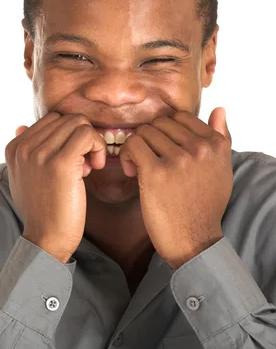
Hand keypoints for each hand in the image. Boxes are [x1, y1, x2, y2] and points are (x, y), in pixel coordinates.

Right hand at [5, 112, 106, 262]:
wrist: (46, 237)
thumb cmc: (41, 210)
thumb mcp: (23, 177)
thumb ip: (23, 152)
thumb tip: (21, 126)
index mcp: (14, 147)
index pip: (51, 119)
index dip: (67, 136)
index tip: (71, 160)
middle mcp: (24, 147)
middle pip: (67, 119)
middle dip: (81, 138)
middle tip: (83, 164)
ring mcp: (40, 154)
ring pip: (79, 124)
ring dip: (91, 143)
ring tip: (88, 168)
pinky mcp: (61, 163)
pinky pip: (87, 135)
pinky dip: (98, 148)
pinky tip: (94, 168)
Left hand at [119, 108, 232, 268]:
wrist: (193, 239)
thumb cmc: (204, 205)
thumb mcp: (222, 169)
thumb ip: (221, 138)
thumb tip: (219, 109)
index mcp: (215, 144)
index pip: (180, 116)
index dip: (164, 130)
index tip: (161, 149)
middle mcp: (199, 148)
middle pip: (159, 123)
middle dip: (148, 138)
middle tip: (146, 159)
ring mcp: (177, 159)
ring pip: (143, 132)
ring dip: (135, 147)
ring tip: (138, 167)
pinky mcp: (156, 172)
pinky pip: (132, 145)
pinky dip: (127, 155)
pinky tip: (132, 171)